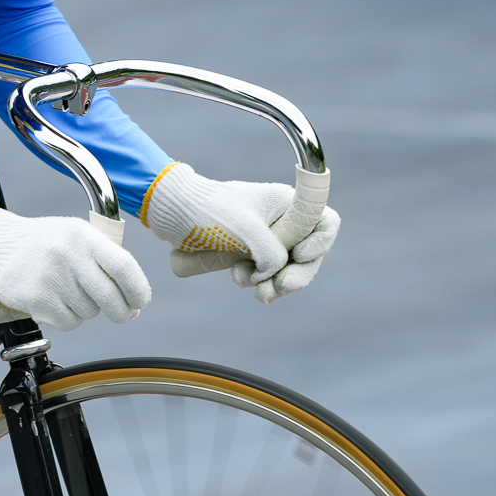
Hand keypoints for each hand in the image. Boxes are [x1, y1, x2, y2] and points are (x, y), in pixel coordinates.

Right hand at [0, 207, 151, 331]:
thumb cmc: (44, 243)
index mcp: (83, 236)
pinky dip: (67, 318)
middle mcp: (68, 255)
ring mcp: (51, 278)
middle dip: (122, 312)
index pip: (123, 265)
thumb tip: (134, 295)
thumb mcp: (76, 234)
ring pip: (89, 312)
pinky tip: (55, 301)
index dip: (138, 289)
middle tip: (123, 314)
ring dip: (86, 310)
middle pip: (110, 298)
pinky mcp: (36, 300)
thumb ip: (104, 257)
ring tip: (69, 292)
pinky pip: (68, 322)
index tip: (140, 301)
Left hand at [142, 163, 338, 303]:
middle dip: (296, 276)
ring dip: (275, 283)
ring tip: (258, 292)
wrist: (171, 212)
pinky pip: (265, 273)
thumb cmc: (208, 212)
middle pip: (308, 254)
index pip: (325, 222)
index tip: (301, 255)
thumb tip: (276, 271)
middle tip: (278, 288)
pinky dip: (258, 281)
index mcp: (286, 203)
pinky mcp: (248, 250)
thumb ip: (272, 253)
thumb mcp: (246, 232)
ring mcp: (264, 235)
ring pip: (286, 268)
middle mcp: (280, 219)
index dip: (321, 243)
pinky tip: (240, 280)